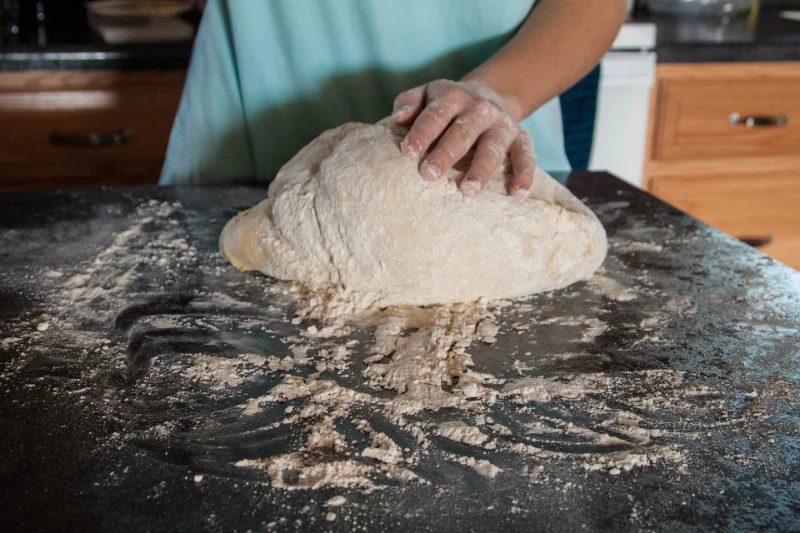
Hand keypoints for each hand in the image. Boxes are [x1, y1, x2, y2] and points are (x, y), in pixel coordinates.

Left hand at [392, 79, 535, 199]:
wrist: (489, 95)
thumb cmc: (447, 105)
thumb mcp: (425, 94)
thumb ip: (408, 102)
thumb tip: (397, 118)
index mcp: (453, 97)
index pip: (436, 113)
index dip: (422, 132)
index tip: (408, 152)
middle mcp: (479, 109)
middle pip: (463, 131)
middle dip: (446, 153)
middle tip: (429, 175)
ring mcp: (502, 124)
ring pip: (493, 146)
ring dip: (481, 168)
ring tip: (468, 190)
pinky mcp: (521, 138)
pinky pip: (526, 155)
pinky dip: (524, 174)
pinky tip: (518, 194)